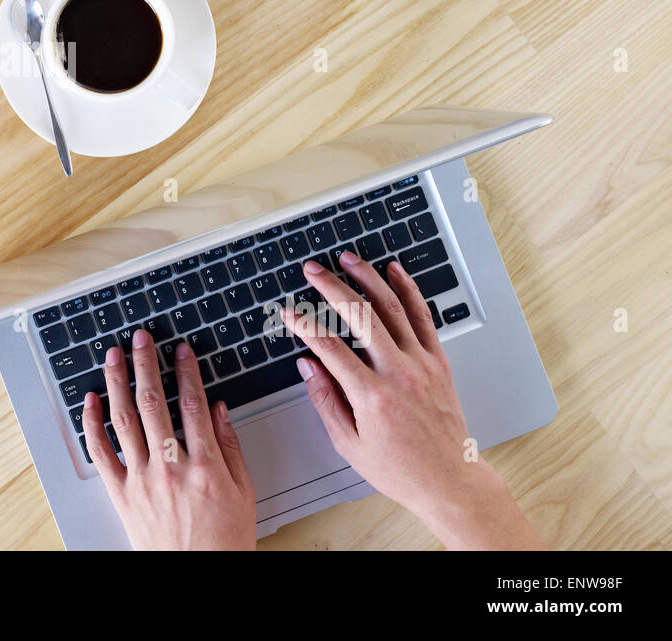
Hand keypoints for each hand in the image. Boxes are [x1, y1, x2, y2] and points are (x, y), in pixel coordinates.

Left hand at [82, 332, 256, 549]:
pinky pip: (101, 452)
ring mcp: (142, 479)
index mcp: (205, 466)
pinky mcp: (121, 493)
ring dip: (117, 382)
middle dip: (146, 364)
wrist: (196, 577)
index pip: (193, 404)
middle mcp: (170, 467)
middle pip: (154, 403)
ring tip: (114, 356)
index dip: (186, 371)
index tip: (181, 350)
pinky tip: (91, 399)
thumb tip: (218, 409)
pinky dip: (92, 423)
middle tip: (141, 339)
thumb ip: (230, 447)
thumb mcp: (244, 493)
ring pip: (124, 419)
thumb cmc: (223, 541)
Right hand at [281, 252, 544, 549]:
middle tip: (313, 271)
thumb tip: (307, 367)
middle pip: (360, 316)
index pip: (329, 348)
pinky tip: (395, 272)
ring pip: (392, 307)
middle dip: (331, 287)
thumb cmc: (400, 468)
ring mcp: (421, 364)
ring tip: (348, 259)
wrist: (449, 480)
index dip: (304, 325)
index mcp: (371, 396)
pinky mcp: (437, 361)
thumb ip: (324, 400)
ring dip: (367, 278)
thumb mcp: (349, 444)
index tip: (290, 312)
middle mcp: (398, 373)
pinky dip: (408, 290)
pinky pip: (423, 316)